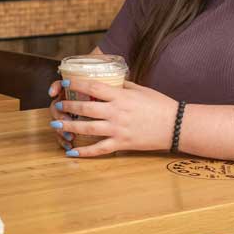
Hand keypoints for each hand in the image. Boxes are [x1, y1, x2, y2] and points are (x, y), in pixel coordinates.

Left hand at [48, 77, 179, 157]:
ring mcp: (118, 129)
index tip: (65, 82)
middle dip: (68, 106)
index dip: (77, 84)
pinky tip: (72, 152)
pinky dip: (84, 152)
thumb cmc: (160, 105)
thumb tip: (109, 81)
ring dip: (69, 125)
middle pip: (86, 108)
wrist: (176, 125)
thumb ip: (122, 86)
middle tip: (58, 105)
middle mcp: (117, 112)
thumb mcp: (140, 89)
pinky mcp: (122, 144)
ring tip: (56, 124)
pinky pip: (99, 149)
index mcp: (121, 96)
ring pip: (87, 128)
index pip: (94, 87)